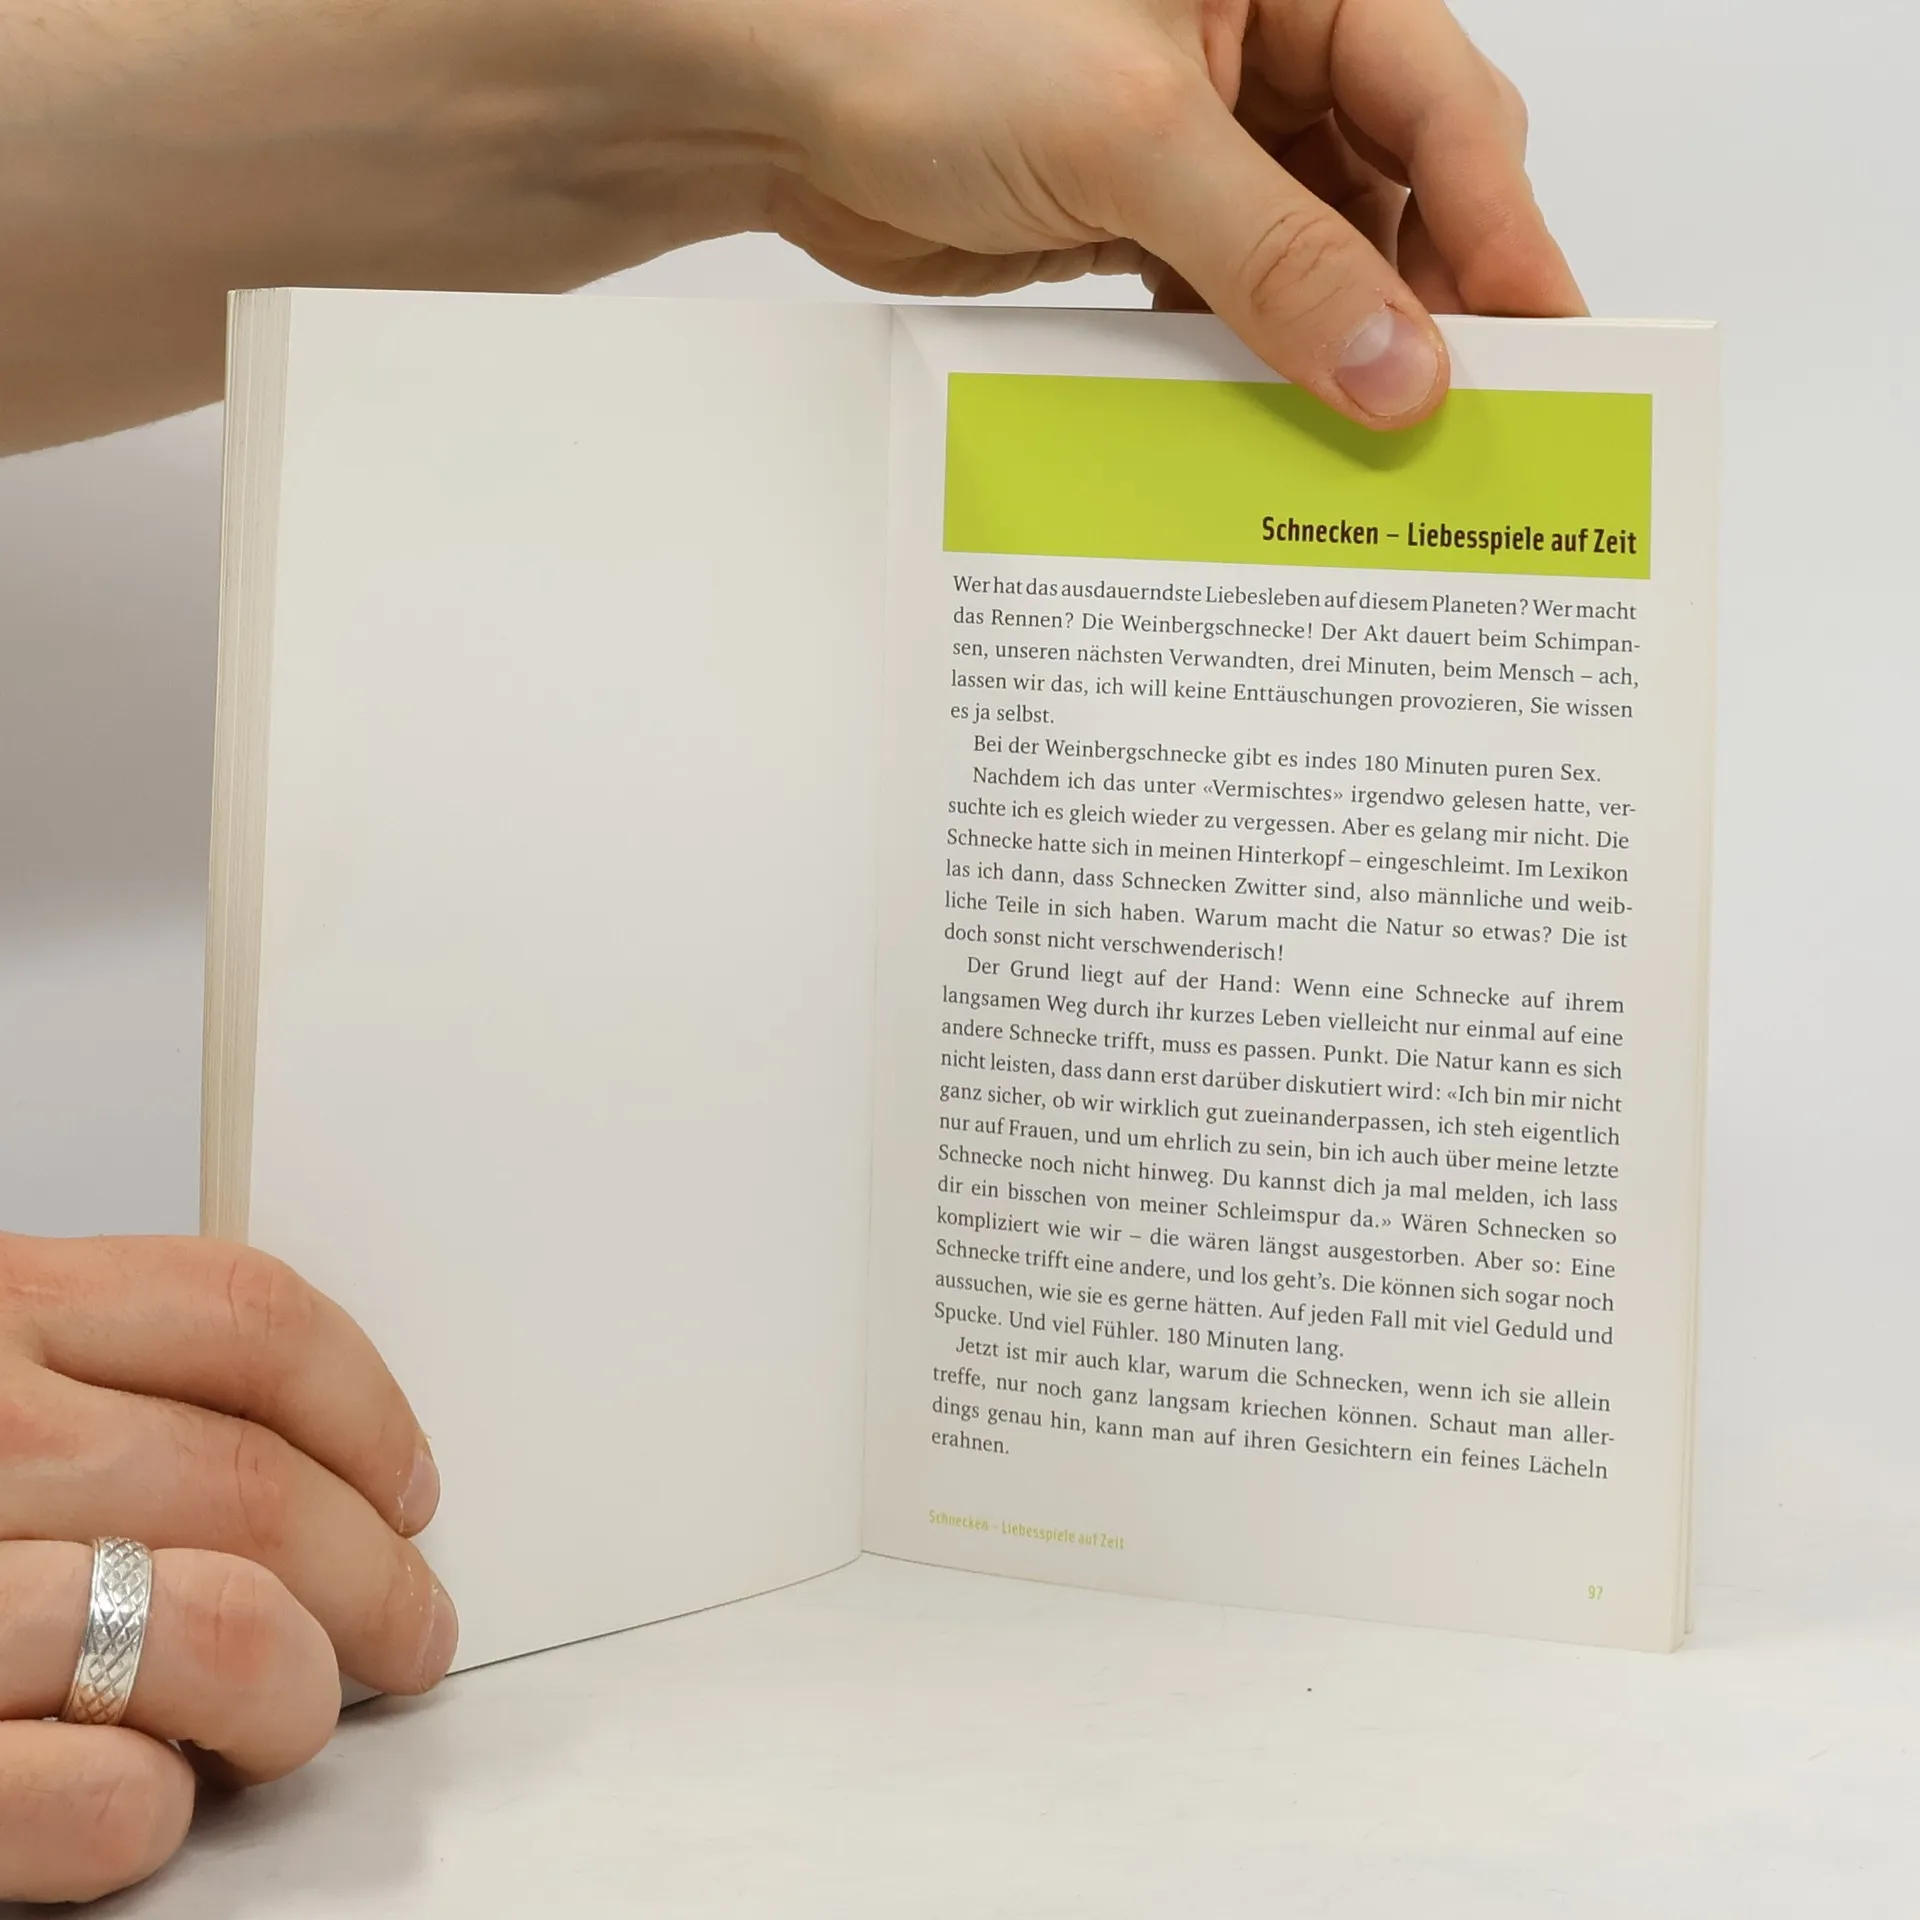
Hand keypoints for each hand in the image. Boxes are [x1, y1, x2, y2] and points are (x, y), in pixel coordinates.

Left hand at [0, 0, 1578, 445]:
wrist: (769, 95)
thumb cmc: (928, 35)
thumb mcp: (1134, 139)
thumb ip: (1280, 256)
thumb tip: (1401, 371)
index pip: (1443, 108)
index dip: (1498, 234)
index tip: (1538, 349)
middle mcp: (1258, 58)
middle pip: (1393, 194)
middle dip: (1426, 308)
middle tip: (1467, 431)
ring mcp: (1198, 147)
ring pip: (1313, 263)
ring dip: (1336, 356)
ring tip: (1371, 460)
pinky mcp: (1135, 224)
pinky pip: (1228, 306)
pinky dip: (1248, 368)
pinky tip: (1266, 435)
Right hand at [0, 1233, 453, 1902]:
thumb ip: (73, 1381)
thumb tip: (290, 1455)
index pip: (250, 1321)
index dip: (368, 1411)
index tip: (410, 1483)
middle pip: (261, 1487)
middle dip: (378, 1579)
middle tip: (406, 1630)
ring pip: (218, 1631)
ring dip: (291, 1696)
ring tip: (288, 1719)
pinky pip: (100, 1802)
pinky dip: (151, 1812)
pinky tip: (139, 1799)